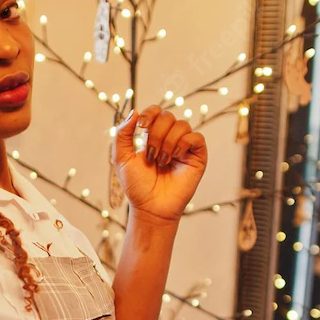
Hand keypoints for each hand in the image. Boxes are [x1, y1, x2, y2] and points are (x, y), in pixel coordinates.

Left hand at [114, 106, 207, 223]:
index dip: (150, 113)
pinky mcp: (197, 157)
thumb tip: (135, 111)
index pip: (156, 111)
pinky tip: (175, 157)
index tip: (141, 127)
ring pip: (182, 125)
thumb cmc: (137, 186)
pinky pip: (196, 137)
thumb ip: (123, 134)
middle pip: (168, 116)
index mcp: (153, 136)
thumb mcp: (122, 158)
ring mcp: (184, 147)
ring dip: (167, 142)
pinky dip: (183, 144)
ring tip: (162, 161)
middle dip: (156, 134)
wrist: (150, 207)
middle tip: (151, 155)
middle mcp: (170, 138)